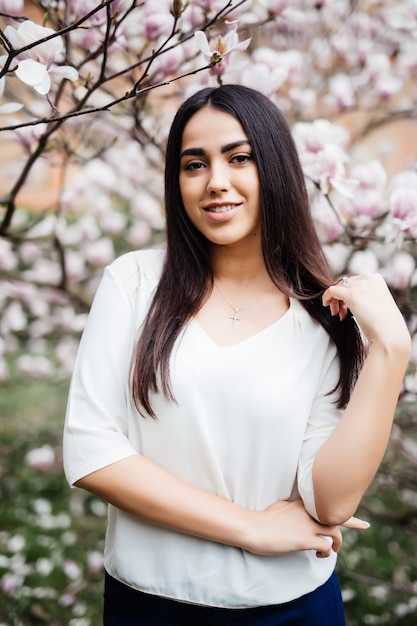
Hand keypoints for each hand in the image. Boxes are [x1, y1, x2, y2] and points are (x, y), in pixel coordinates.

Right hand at [244, 499, 368, 557]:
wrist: (252, 528)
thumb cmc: (262, 520)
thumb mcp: (279, 507)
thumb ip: (292, 508)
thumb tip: (295, 511)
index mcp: (301, 504)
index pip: (324, 502)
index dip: (337, 505)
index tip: (347, 507)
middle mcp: (307, 512)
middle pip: (336, 514)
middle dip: (352, 521)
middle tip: (365, 526)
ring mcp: (307, 525)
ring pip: (335, 531)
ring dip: (338, 542)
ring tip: (334, 549)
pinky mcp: (305, 540)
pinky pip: (325, 547)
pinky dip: (327, 553)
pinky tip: (320, 557)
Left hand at [322, 273, 409, 349]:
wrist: (389, 334)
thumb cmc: (384, 324)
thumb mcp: (376, 302)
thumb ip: (365, 295)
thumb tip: (348, 295)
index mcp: (377, 279)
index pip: (355, 281)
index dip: (348, 293)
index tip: (348, 307)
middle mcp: (369, 279)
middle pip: (345, 283)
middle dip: (341, 297)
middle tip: (341, 312)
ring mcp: (360, 286)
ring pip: (338, 287)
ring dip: (335, 300)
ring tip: (337, 313)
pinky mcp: (351, 295)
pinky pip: (332, 291)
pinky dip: (327, 297)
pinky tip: (327, 306)